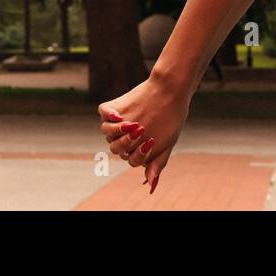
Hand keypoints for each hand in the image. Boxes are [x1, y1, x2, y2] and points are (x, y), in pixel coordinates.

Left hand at [98, 73, 190, 195]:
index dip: (138, 154)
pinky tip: (119, 115)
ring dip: (116, 131)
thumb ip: (158, 162)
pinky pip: (103, 113)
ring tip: (131, 124)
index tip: (149, 144)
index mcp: (136, 146)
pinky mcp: (113, 106)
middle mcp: (124, 135)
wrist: (172, 90)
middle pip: (116, 147)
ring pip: (107, 132)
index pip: (130, 158)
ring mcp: (117, 121)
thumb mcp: (167, 142)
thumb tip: (150, 185)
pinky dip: (108, 115)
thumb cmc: (171, 117)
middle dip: (127, 143)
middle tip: (140, 132)